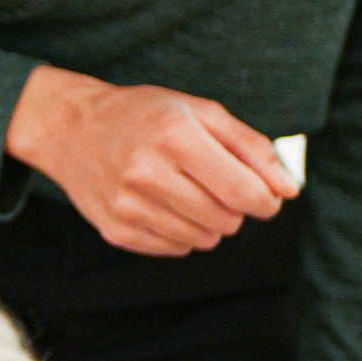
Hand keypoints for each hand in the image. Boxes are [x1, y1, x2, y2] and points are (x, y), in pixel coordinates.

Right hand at [6, 66, 299, 256]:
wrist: (72, 129)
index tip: (264, 195)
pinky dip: (181, 232)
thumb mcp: (200, 112)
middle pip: (227, 220)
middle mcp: (147, 173)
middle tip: (212, 182)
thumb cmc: (144, 115)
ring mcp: (127, 206)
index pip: (244, 192)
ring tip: (184, 191)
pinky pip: (175, 249)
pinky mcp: (116, 230)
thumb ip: (252, 148)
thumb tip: (289, 190)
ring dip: (208, 221)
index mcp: (174, 137)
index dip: (266, 200)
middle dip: (234, 207)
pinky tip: (162, 204)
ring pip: (204, 239)